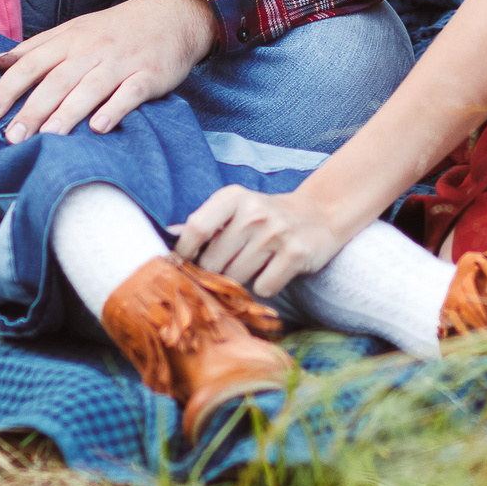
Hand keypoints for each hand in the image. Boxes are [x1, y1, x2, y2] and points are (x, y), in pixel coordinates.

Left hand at [0, 0, 220, 140]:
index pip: (31, 63)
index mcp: (70, 40)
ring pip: (90, 88)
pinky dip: (114, 110)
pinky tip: (98, 128)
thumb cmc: (114, 30)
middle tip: (12, 137)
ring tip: (47, 138)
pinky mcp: (149, 75)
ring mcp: (122, 63)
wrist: (171, 16)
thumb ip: (36, 48)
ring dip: (67, 113)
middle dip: (33, 109)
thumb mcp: (73, 30)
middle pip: (57, 80)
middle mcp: (92, 50)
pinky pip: (130, 93)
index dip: (8, 87)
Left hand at [172, 184, 343, 297]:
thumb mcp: (236, 210)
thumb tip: (167, 236)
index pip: (196, 228)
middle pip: (213, 262)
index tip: (182, 266)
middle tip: (228, 268)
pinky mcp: (296, 254)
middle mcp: (254, 211)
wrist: (320, 215)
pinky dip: (266, 286)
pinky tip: (274, 270)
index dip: (184, 253)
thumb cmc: (267, 217)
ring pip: (237, 278)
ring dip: (241, 281)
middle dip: (215, 274)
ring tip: (255, 265)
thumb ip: (205, 224)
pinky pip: (264, 287)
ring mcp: (276, 233)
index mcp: (234, 197)